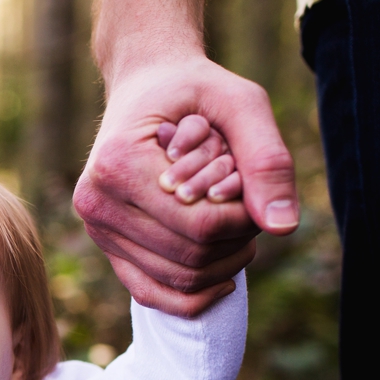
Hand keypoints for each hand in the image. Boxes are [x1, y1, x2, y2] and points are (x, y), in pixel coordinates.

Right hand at [73, 55, 297, 316]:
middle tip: (251, 209)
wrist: (145, 84)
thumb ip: (267, 159)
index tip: (256, 190)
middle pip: (189, 256)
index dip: (245, 219)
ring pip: (176, 278)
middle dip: (235, 240)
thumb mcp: (241, 103)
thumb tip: (283, 227)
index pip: (200, 224)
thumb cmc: (194, 89)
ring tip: (238, 230)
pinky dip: (193, 296)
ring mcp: (95, 227)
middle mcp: (96, 201)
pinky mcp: (104, 244)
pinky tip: (223, 277)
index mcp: (118, 163)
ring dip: (222, 264)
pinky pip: (149, 291)